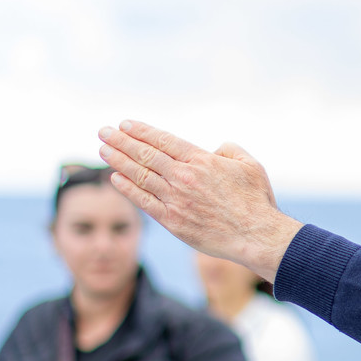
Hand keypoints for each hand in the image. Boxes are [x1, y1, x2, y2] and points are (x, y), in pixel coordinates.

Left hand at [97, 121, 303, 281]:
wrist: (255, 236)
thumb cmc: (256, 201)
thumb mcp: (249, 165)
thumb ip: (229, 150)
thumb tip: (214, 149)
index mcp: (201, 161)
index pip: (163, 141)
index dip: (142, 131)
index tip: (125, 124)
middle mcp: (184, 177)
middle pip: (145, 154)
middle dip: (121, 141)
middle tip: (104, 131)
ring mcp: (176, 200)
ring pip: (140, 175)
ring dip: (118, 161)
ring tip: (103, 150)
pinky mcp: (173, 221)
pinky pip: (144, 201)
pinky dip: (128, 188)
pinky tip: (115, 178)